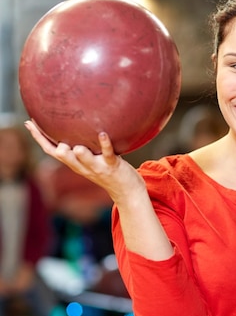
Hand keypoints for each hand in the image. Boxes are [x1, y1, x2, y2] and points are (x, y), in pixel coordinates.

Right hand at [24, 120, 144, 204]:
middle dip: (57, 144)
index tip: (29, 123)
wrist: (127, 192)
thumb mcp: (90, 162)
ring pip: (80, 156)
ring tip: (80, 139)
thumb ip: (80, 150)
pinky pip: (107, 153)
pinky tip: (102, 133)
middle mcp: (82, 166)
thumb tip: (75, 129)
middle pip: (61, 154)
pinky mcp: (111, 165)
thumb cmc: (109, 172)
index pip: (51, 150)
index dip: (38, 138)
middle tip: (61, 134)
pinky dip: (104, 143)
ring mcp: (96, 166)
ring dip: (78, 149)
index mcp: (74, 164)